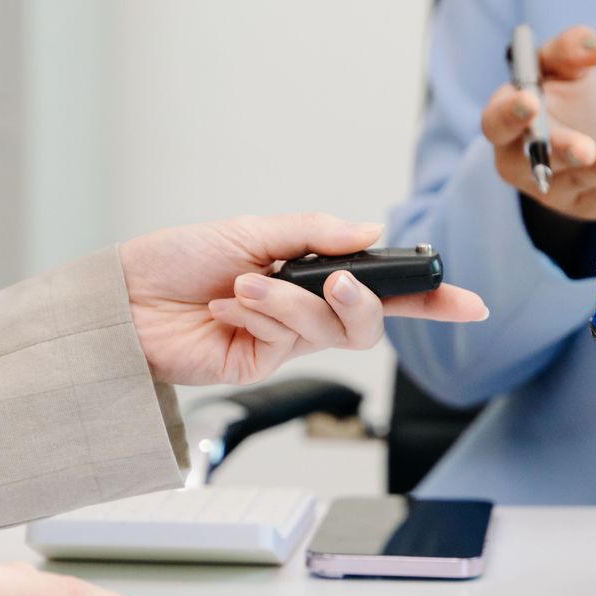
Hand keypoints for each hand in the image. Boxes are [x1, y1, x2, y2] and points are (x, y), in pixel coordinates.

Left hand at [120, 213, 486, 385]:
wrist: (125, 298)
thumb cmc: (179, 260)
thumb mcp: (252, 230)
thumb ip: (314, 233)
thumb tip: (370, 233)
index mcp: (311, 276)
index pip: (384, 291)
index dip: (431, 300)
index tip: (470, 302)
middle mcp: (306, 312)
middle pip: (369, 322)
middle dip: (364, 302)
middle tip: (341, 282)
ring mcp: (284, 342)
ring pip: (329, 331)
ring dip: (291, 303)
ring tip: (246, 285)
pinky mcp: (260, 365)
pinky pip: (286, 341)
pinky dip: (260, 315)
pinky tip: (228, 306)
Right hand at [481, 24, 595, 220]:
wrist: (582, 130)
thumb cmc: (561, 95)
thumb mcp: (561, 65)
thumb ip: (570, 49)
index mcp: (505, 121)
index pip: (496, 122)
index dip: (510, 114)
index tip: (529, 100)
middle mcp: (519, 161)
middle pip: (530, 162)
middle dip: (558, 153)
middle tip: (582, 149)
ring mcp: (549, 188)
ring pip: (569, 183)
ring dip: (595, 172)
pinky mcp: (581, 204)